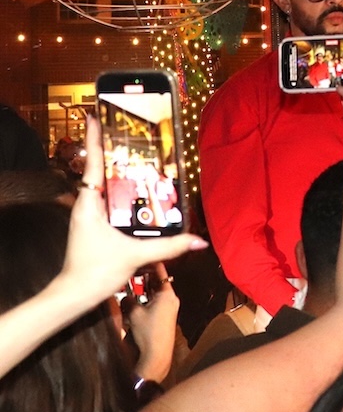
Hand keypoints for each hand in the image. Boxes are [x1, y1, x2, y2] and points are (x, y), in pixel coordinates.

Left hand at [58, 117, 207, 311]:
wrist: (74, 296)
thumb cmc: (94, 272)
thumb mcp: (135, 255)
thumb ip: (169, 245)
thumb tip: (198, 241)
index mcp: (89, 203)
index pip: (91, 163)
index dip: (93, 138)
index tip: (94, 115)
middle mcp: (86, 205)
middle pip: (99, 169)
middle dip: (112, 151)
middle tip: (129, 132)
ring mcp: (89, 216)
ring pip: (105, 186)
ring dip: (119, 172)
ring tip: (138, 157)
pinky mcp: (94, 226)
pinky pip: (109, 202)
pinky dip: (122, 193)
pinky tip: (139, 193)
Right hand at [125, 263, 179, 381]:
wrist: (156, 355)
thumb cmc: (148, 333)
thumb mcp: (134, 313)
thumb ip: (127, 300)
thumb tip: (123, 294)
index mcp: (167, 294)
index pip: (160, 271)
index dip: (150, 261)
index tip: (141, 252)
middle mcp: (170, 298)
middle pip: (157, 280)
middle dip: (144, 274)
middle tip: (131, 265)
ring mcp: (168, 307)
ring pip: (154, 291)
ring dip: (143, 287)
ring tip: (130, 278)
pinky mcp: (163, 316)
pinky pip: (153, 301)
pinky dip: (144, 297)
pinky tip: (133, 296)